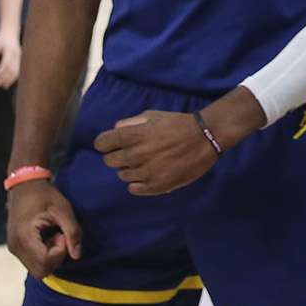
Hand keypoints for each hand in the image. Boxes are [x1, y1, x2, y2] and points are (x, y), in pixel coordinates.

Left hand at [0, 30, 20, 88]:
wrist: (10, 33)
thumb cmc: (0, 40)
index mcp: (9, 50)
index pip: (5, 64)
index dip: (0, 72)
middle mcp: (16, 55)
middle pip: (11, 69)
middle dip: (3, 78)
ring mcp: (19, 58)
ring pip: (16, 71)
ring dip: (9, 80)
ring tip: (2, 86)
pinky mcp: (20, 60)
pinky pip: (18, 71)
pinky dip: (13, 78)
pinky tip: (8, 83)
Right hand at [7, 180, 81, 278]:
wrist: (24, 185)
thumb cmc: (45, 195)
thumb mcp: (63, 209)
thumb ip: (73, 232)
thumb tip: (76, 256)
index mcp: (25, 235)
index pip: (45, 261)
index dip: (60, 252)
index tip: (62, 234)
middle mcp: (15, 246)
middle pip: (41, 271)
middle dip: (56, 258)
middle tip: (59, 236)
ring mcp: (13, 248)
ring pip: (37, 269)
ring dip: (50, 257)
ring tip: (53, 235)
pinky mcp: (15, 248)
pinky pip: (33, 263)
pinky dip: (44, 256)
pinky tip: (47, 238)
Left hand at [94, 110, 218, 195]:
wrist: (204, 138)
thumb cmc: (178, 124)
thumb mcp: (152, 115)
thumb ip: (130, 123)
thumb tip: (115, 131)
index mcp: (133, 135)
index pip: (101, 143)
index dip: (105, 143)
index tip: (111, 143)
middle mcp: (136, 155)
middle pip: (109, 161)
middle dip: (116, 155)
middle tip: (131, 152)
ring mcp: (146, 172)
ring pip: (122, 175)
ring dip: (129, 169)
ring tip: (144, 162)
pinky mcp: (157, 186)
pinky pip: (133, 189)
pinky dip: (137, 183)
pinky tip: (147, 175)